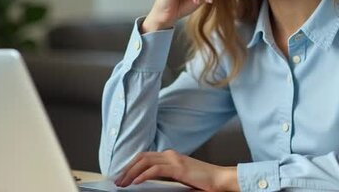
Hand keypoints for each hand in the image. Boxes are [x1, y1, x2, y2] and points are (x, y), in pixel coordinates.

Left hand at [115, 150, 238, 190]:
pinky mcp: (178, 168)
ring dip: (131, 172)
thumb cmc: (204, 181)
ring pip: (145, 161)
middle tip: (118, 180)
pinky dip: (143, 175)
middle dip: (127, 168)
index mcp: (171, 156)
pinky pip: (155, 170)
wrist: (220, 179)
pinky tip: (135, 182)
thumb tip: (150, 184)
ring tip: (123, 182)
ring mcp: (174, 160)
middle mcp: (170, 155)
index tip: (122, 176)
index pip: (145, 157)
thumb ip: (167, 177)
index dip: (131, 165)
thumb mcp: (181, 177)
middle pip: (141, 157)